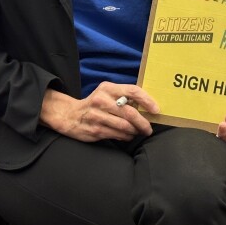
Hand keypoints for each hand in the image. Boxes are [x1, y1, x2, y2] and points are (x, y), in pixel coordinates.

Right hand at [40, 82, 159, 141]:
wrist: (69, 115)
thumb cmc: (95, 104)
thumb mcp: (107, 93)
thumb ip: (124, 96)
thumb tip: (147, 106)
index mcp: (108, 88)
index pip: (132, 91)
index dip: (147, 101)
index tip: (156, 110)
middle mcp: (102, 100)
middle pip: (130, 113)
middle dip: (143, 122)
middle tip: (149, 128)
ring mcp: (97, 116)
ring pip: (125, 126)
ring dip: (135, 131)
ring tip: (138, 132)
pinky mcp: (95, 129)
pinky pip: (117, 135)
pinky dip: (126, 136)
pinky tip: (128, 136)